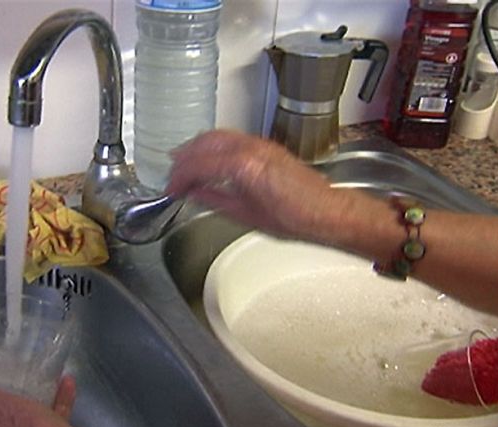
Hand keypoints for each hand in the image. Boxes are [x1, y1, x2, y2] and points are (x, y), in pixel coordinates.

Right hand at [166, 129, 348, 242]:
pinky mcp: (265, 145)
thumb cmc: (294, 218)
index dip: (180, 177)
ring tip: (184, 164)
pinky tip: (209, 159)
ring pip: (217, 136)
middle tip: (173, 176)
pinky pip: (231, 138)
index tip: (171, 189)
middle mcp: (250, 149)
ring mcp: (258, 144)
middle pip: (204, 144)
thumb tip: (194, 193)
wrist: (326, 211)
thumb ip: (214, 200)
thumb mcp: (245, 215)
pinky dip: (213, 146)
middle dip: (184, 159)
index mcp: (243, 166)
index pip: (199, 165)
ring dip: (196, 148)